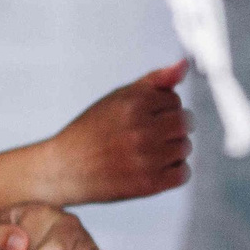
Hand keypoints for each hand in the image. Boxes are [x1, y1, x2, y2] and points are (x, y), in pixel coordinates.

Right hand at [43, 59, 191, 204]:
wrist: (64, 169)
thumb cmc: (90, 132)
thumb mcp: (117, 98)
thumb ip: (154, 81)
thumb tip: (183, 65)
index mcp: (134, 104)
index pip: (174, 99)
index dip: (159, 109)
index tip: (140, 119)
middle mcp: (141, 129)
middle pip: (185, 123)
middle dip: (169, 128)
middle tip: (144, 137)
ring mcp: (146, 158)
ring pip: (185, 147)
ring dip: (171, 151)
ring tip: (144, 153)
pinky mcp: (148, 183)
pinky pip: (183, 173)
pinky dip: (172, 172)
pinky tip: (151, 168)